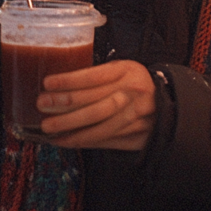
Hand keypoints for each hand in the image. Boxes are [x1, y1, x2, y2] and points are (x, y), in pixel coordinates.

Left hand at [37, 58, 155, 150]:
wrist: (169, 105)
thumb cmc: (135, 82)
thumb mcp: (122, 69)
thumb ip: (98, 76)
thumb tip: (60, 85)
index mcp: (127, 72)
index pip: (93, 77)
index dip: (69, 81)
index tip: (47, 83)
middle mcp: (132, 95)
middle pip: (94, 102)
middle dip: (65, 106)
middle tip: (42, 105)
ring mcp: (134, 118)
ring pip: (98, 126)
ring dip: (71, 128)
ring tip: (49, 127)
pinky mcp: (135, 137)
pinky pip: (104, 141)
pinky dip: (82, 141)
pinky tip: (64, 140)